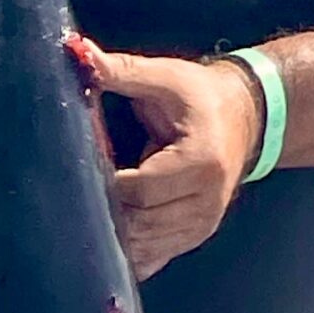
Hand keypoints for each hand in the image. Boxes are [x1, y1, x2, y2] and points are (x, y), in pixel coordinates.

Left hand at [75, 46, 263, 280]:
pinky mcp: (191, 238)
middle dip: (102, 211)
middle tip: (67, 196)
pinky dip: (125, 253)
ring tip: (80, 213)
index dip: (104, 183)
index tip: (74, 170)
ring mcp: (201, 226)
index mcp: (201, 163)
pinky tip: (102, 239)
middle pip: (139, 224)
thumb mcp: (166, 77)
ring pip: (143, 247)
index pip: (140, 189)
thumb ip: (121, 70)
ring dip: (110, 235)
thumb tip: (77, 53)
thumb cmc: (200, 96)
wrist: (246, 118)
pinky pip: (152, 259)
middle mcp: (206, 201)